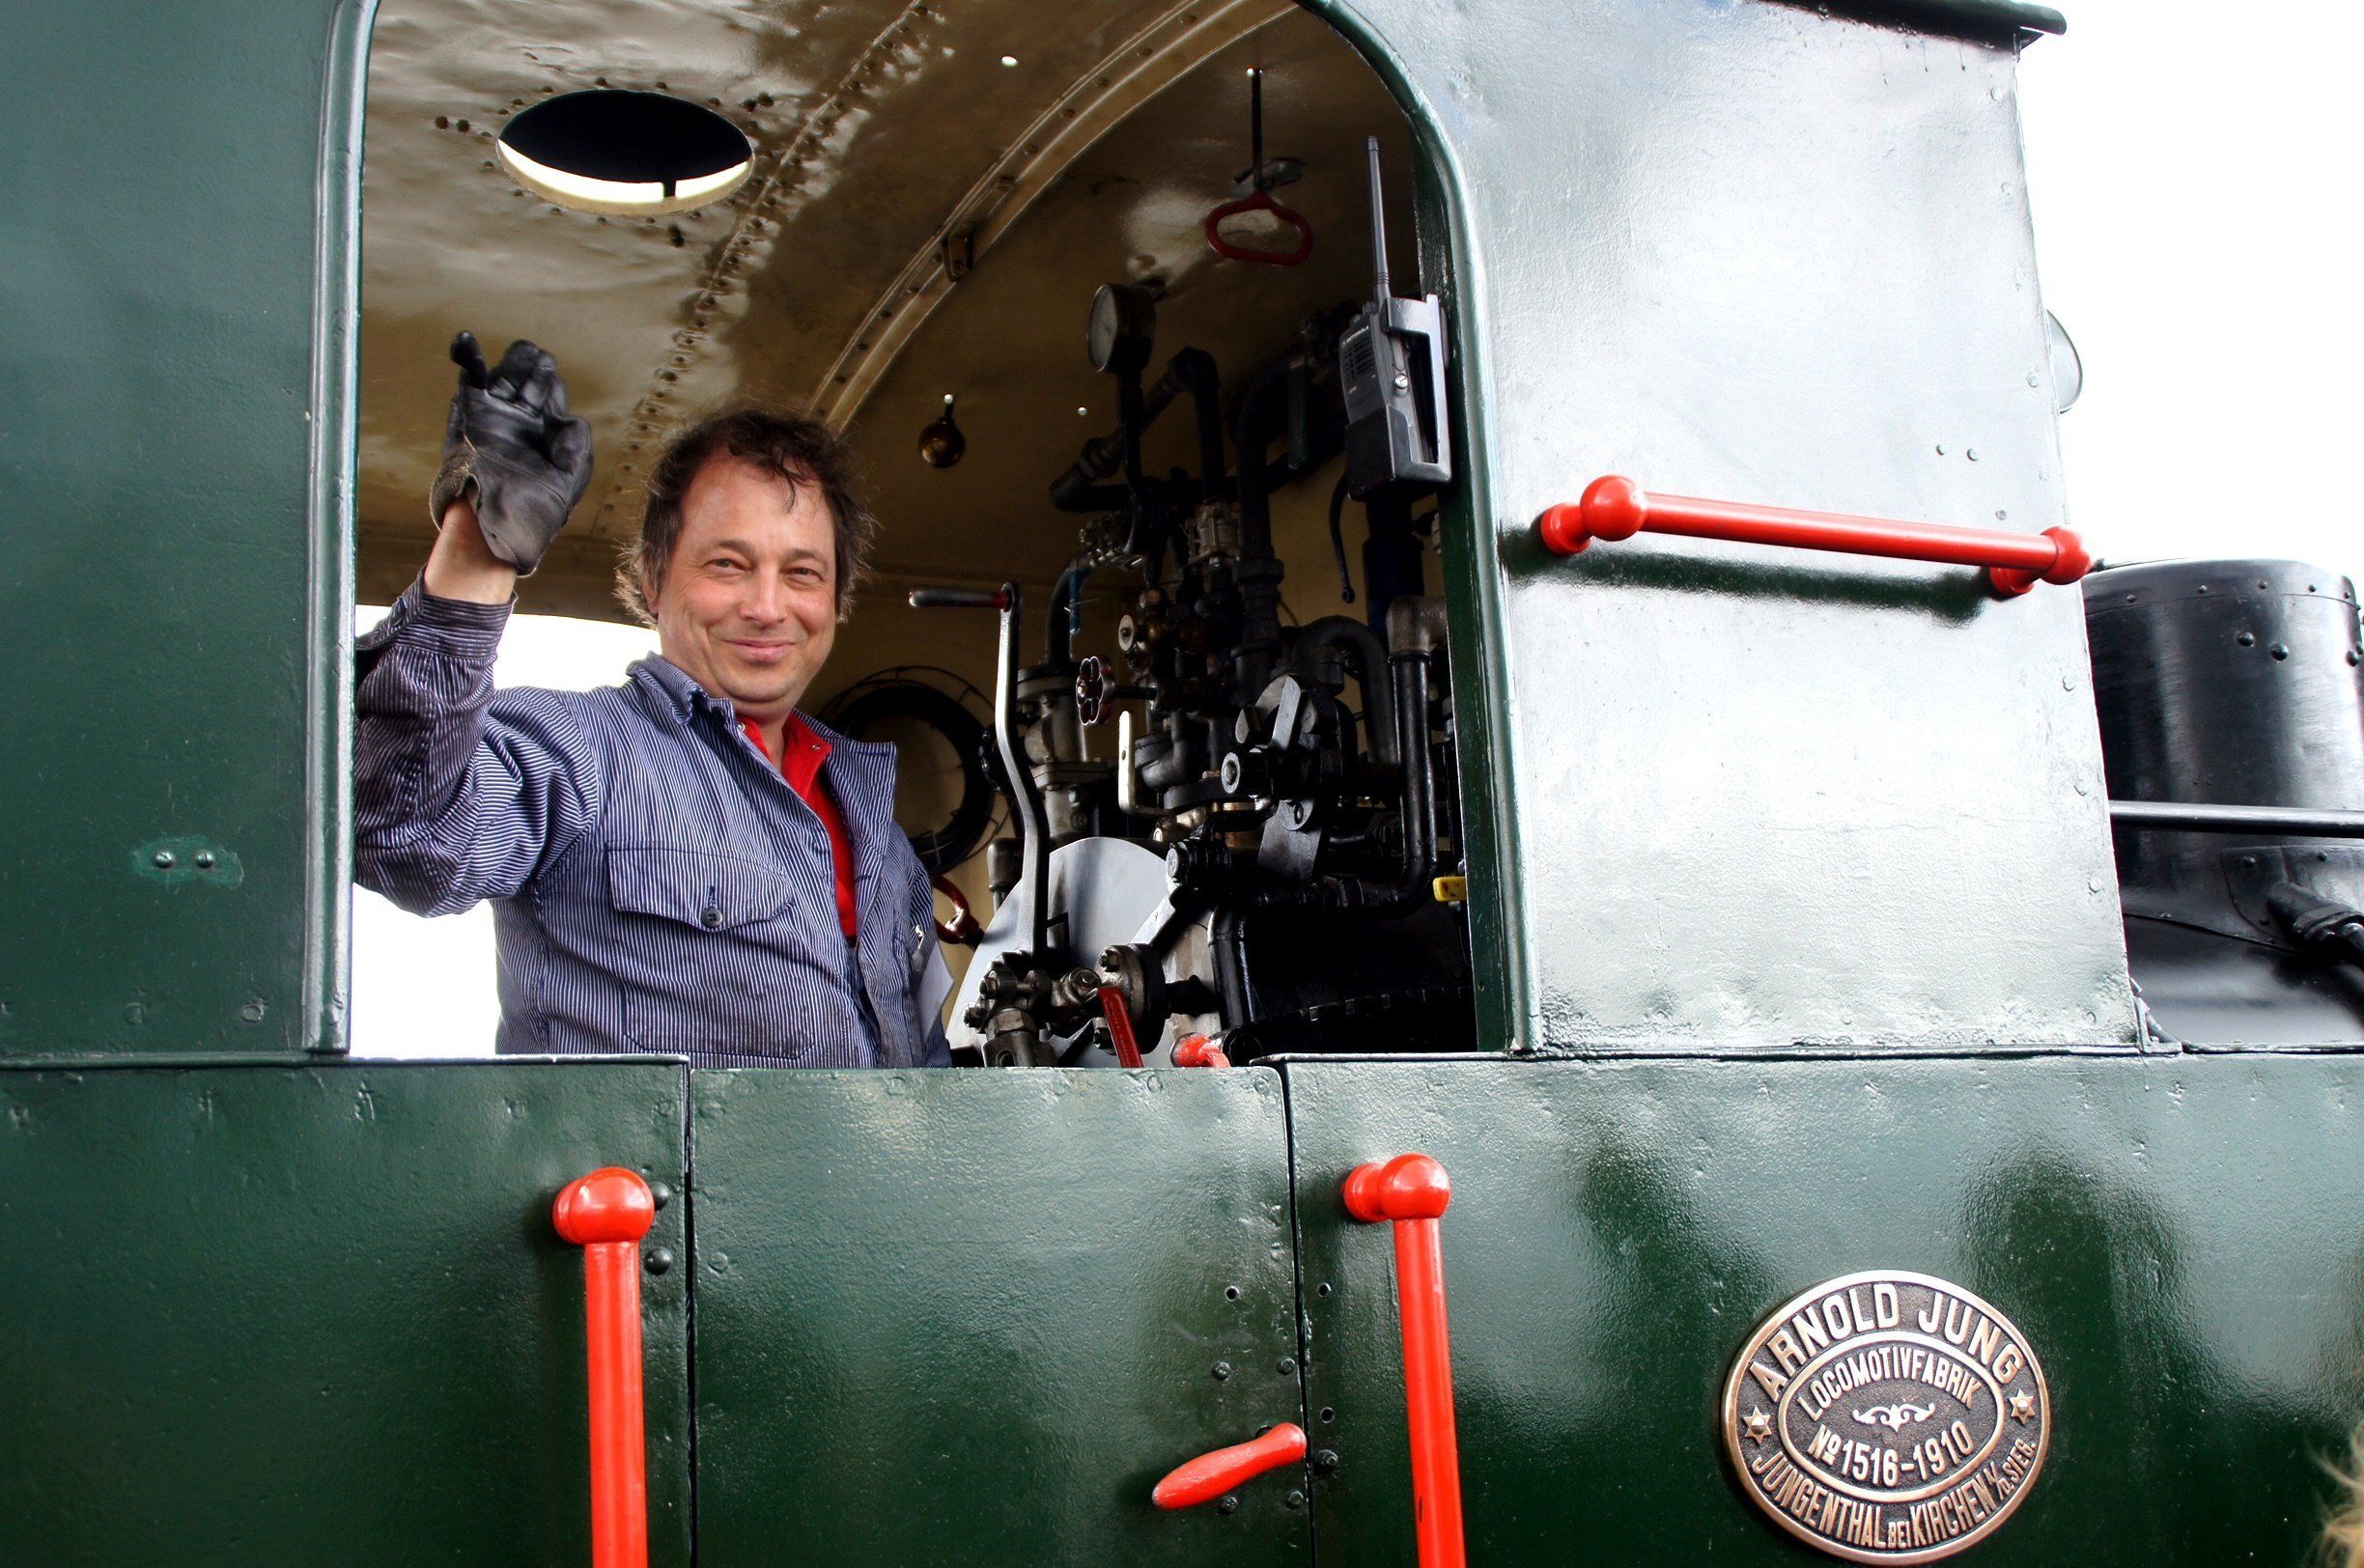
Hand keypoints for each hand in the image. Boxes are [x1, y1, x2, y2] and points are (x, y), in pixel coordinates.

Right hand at [428, 332, 593, 575]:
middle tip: (529, 398)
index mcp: (547, 429)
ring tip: (512, 390)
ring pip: (504, 372)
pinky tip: (465, 340)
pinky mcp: (468, 415)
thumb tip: (569, 420)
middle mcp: (521, 417)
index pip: (551, 389)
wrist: (497, 528)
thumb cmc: (536, 511)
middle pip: (529, 374)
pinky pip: (467, 379)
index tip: (545, 403)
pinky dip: (466, 357)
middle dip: (532, 374)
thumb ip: (577, 445)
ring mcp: (494, 413)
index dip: (550, 384)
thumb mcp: (570, 479)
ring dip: (511, 370)